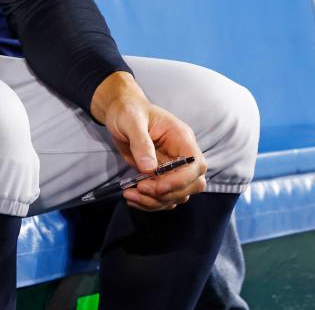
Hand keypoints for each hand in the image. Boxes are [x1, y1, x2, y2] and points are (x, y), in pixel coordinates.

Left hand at [90, 71, 206, 211]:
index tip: (157, 187)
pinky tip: (131, 198)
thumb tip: (149, 169)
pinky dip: (150, 203)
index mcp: (182, 138)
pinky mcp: (161, 178)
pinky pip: (164, 197)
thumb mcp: (131, 121)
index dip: (181, 180)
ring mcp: (173, 168)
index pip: (195, 165)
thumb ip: (141, 143)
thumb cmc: (128, 111)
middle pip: (192, 185)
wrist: (119, 113)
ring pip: (178, 195)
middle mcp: (182, 155)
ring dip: (156, 202)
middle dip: (167, 193)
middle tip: (140, 189)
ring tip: (130, 196)